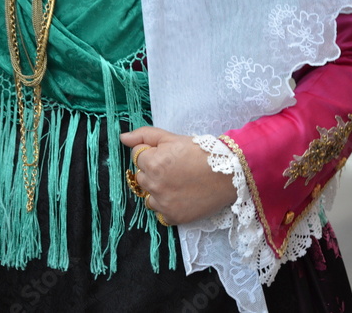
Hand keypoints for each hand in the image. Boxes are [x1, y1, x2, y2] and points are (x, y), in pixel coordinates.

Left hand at [120, 127, 236, 224]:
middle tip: (176, 168)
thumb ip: (145, 136)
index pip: (137, 155)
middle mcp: (154, 184)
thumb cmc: (202, 153)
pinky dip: (168, 205)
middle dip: (153, 170)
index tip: (170, 154)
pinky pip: (160, 213)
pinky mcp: (173, 216)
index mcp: (152, 162)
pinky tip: (182, 196)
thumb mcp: (173, 138)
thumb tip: (123, 138)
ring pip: (148, 195)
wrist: (229, 174)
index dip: (153, 152)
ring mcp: (163, 202)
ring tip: (178, 183)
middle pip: (141, 176)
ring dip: (157, 190)